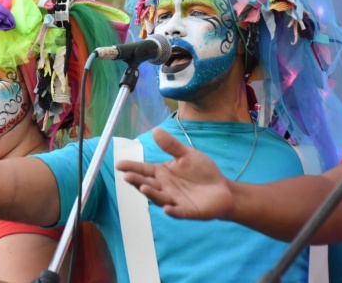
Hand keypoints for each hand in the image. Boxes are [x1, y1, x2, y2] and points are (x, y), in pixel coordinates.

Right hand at [116, 128, 234, 219]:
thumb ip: (171, 146)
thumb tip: (155, 130)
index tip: (119, 164)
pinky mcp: (187, 211)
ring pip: (159, 198)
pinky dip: (172, 211)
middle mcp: (165, 187)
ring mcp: (175, 200)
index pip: (144, 169)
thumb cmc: (202, 172)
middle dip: (137, 180)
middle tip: (127, 176)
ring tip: (143, 187)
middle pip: (147, 183)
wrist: (222, 189)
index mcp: (163, 173)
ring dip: (151, 194)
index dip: (131, 167)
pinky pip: (178, 212)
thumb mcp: (187, 154)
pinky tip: (168, 209)